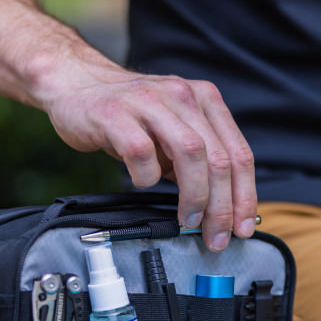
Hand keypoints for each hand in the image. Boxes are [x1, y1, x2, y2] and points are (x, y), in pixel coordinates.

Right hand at [34, 50, 256, 250]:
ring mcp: (148, 103)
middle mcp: (181, 96)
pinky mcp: (115, 115)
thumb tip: (218, 206)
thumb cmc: (125, 115)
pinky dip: (147, 177)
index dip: (244, 195)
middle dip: (222, 205)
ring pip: (190, 153)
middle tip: (216, 236)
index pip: (237, 152)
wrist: (75, 84)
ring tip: (188, 219)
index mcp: (203, 99)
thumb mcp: (170, 129)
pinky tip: (142, 182)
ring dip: (194, 196)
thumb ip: (194, 159)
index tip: (242, 227)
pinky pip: (142, 154)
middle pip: (218, 157)